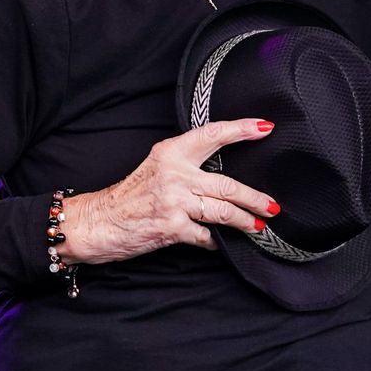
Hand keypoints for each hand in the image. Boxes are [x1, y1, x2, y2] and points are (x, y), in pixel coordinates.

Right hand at [63, 118, 279, 263]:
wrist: (98, 222)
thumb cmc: (128, 198)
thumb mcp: (155, 170)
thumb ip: (185, 168)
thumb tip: (222, 180)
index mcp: (169, 153)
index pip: (212, 135)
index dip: (241, 130)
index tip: (265, 128)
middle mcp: (174, 174)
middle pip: (228, 184)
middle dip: (255, 198)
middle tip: (272, 206)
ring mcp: (175, 201)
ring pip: (223, 211)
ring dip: (245, 221)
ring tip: (257, 226)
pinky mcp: (173, 227)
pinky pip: (207, 236)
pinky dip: (215, 242)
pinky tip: (218, 243)